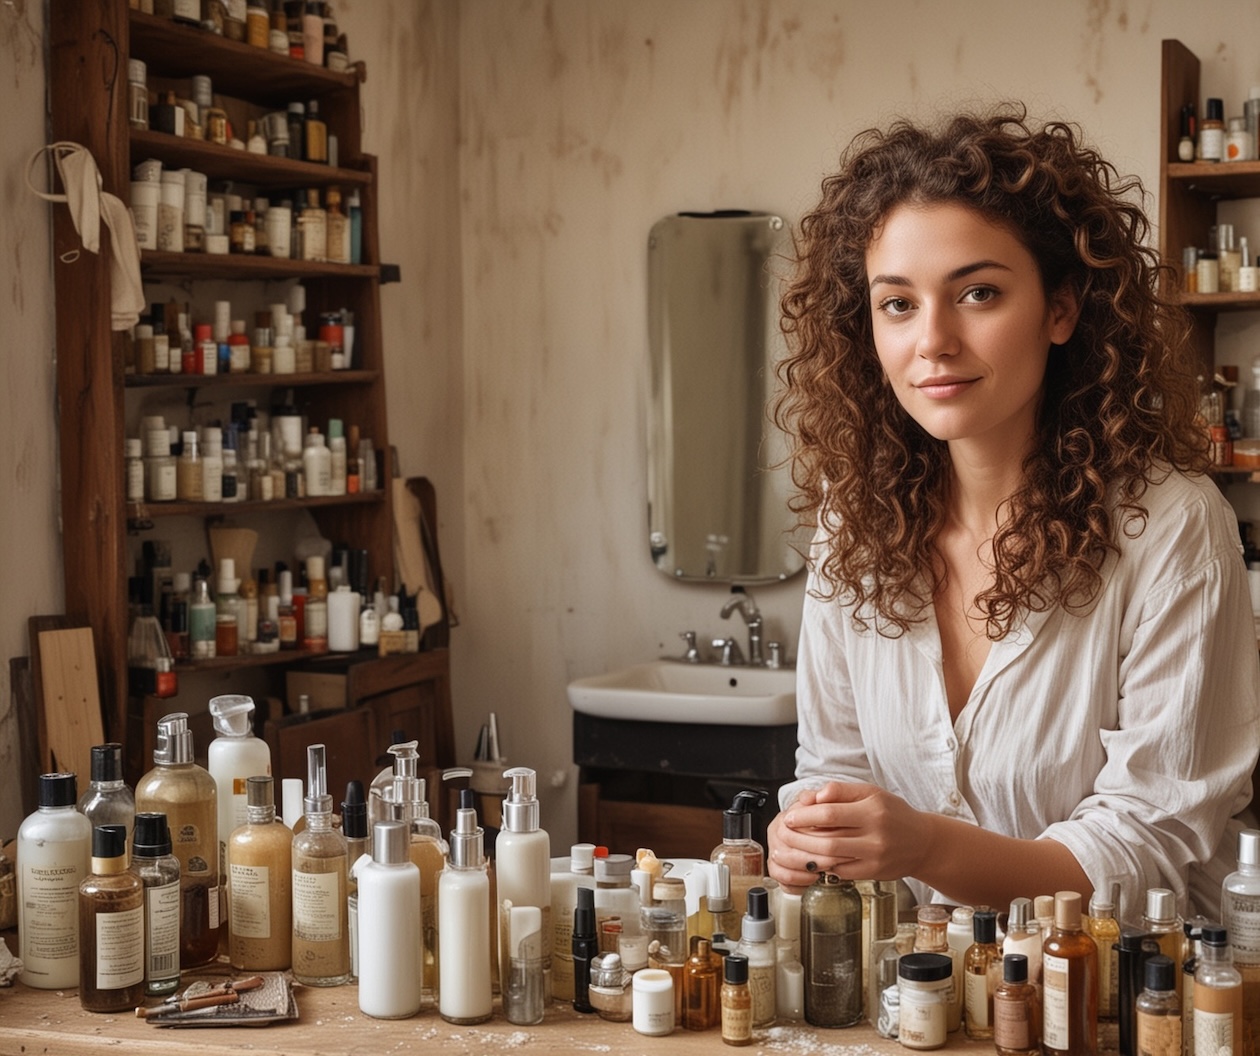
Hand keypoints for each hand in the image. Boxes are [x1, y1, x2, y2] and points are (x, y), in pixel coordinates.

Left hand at [767, 780, 934, 889]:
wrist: (923, 842)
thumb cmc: (893, 813)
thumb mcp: (870, 792)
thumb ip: (839, 791)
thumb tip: (811, 796)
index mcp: (872, 810)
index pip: (830, 813)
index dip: (805, 816)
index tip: (790, 816)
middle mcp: (875, 835)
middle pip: (828, 840)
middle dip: (800, 838)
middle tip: (785, 834)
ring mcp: (875, 857)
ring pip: (833, 859)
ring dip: (807, 855)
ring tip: (792, 848)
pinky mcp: (874, 873)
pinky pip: (841, 872)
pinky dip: (824, 866)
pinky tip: (813, 860)